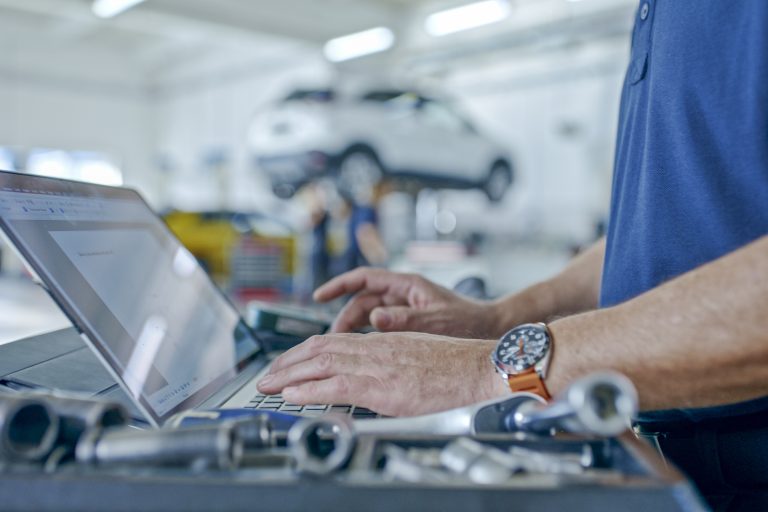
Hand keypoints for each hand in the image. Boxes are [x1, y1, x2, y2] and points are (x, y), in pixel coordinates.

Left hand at [256, 332, 508, 415]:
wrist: (476, 368)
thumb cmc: (453, 366)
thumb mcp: (414, 355)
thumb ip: (389, 362)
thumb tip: (373, 376)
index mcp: (380, 340)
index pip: (331, 341)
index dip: (303, 352)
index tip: (288, 362)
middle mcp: (372, 348)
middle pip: (317, 349)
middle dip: (287, 363)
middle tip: (267, 375)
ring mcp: (374, 366)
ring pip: (318, 364)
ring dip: (287, 376)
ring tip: (267, 385)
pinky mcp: (379, 387)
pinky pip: (334, 386)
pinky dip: (308, 390)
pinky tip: (291, 395)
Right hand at [314, 267, 500, 337]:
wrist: (491, 331)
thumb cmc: (469, 322)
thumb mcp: (435, 320)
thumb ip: (405, 320)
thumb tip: (375, 318)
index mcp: (407, 285)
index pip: (364, 278)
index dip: (339, 285)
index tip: (319, 296)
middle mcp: (403, 294)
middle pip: (362, 301)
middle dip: (343, 317)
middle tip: (331, 339)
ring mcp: (405, 309)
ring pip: (369, 316)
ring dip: (354, 331)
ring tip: (341, 350)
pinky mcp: (409, 324)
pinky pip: (380, 328)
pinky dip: (368, 338)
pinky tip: (362, 354)